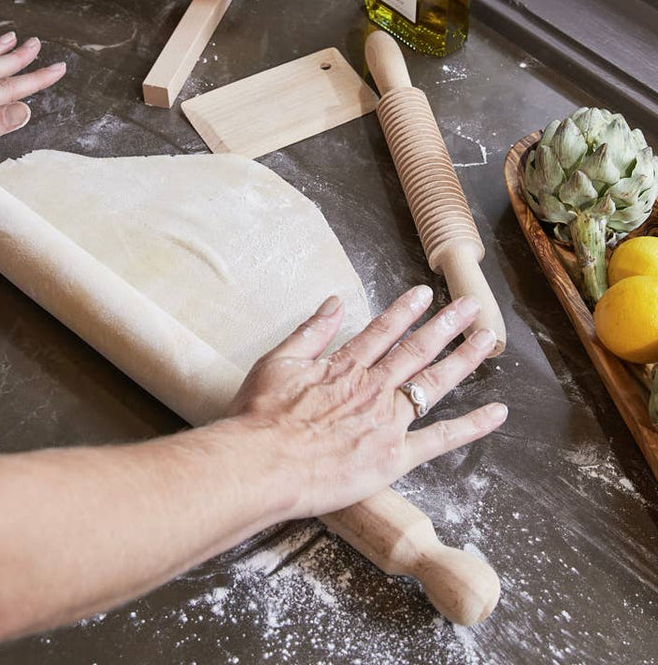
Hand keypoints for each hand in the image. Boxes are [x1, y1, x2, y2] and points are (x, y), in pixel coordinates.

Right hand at [229, 286, 506, 518]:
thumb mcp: (277, 361)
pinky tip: (497, 412)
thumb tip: (333, 302)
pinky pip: (440, 439)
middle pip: (417, 349)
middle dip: (447, 325)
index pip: (383, 330)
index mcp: (346, 365)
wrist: (262, 463)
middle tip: (472, 306)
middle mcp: (374, 386)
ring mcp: (388, 420)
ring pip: (434, 382)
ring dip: (464, 358)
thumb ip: (310, 331)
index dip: (405, 310)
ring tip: (486, 338)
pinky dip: (471, 425)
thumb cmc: (261, 416)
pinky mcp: (395, 456)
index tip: (425, 294)